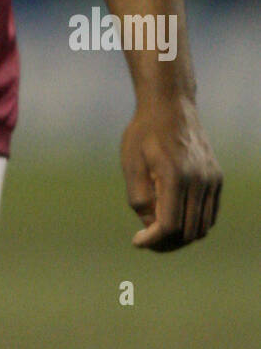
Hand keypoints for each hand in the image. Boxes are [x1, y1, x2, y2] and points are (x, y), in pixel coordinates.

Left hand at [120, 97, 221, 249]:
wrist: (170, 105)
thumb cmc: (144, 133)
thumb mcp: (131, 163)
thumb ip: (139, 198)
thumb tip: (149, 228)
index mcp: (175, 176)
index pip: (169, 225)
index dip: (152, 240)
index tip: (137, 242)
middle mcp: (199, 180)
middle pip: (188, 232)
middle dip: (166, 242)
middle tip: (146, 238)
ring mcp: (212, 180)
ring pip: (202, 227)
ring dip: (181, 236)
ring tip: (159, 230)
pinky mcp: (217, 178)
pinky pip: (210, 214)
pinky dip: (194, 223)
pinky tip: (175, 217)